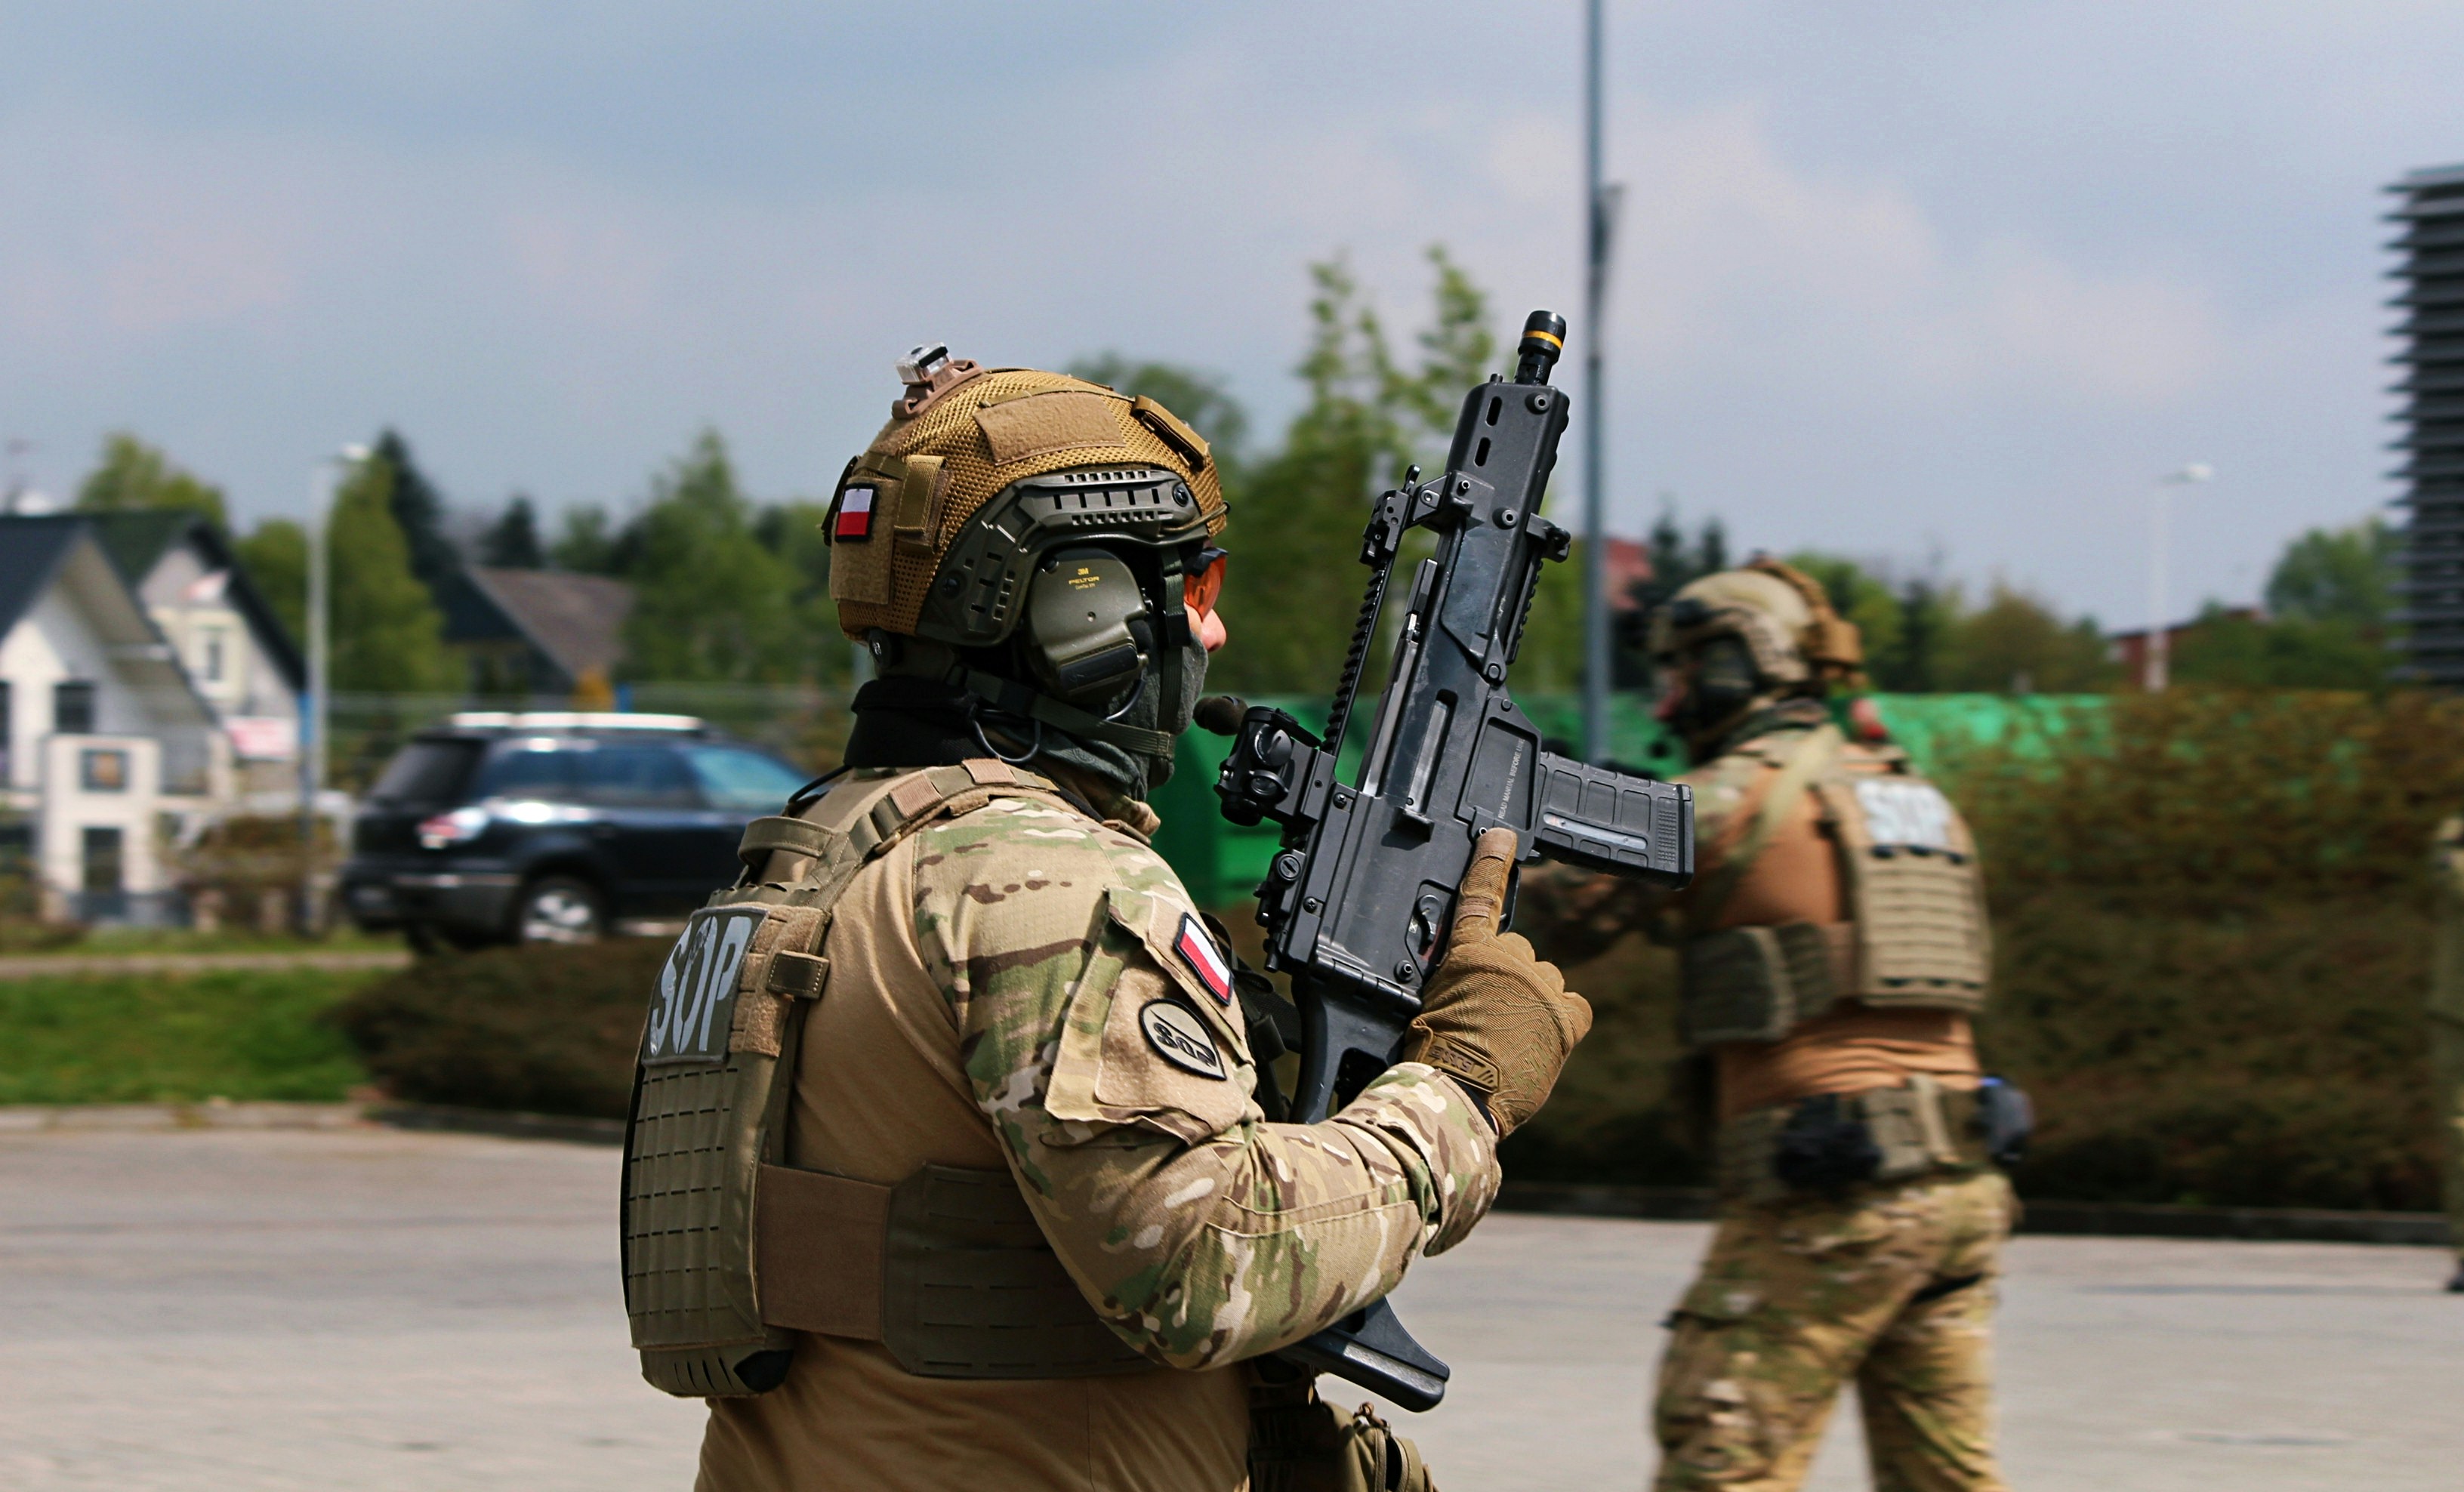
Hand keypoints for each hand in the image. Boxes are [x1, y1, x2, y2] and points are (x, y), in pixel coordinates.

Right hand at [1402, 827, 1593, 1135]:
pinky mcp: (1566, 1017)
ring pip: (1547, 980)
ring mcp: (1542, 987)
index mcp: (1469, 953)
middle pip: (1519, 952)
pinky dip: (1563, 1019)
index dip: (1491, 864)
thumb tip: (1471, 986)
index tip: (1502, 836)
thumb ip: (1458, 981)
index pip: (1480, 899)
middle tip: (1489, 1015)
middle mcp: (1510, 960)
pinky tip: (1543, 1040)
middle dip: (1509, 977)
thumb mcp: (1430, 1006)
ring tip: (1511, 1038)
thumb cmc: (1435, 1056)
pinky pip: (1574, 1005)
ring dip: (1533, 1000)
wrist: (1460, 1094)